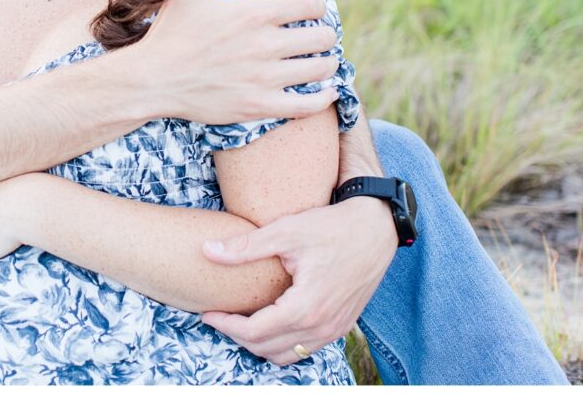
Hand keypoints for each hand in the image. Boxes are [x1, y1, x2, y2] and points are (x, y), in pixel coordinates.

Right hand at [138, 0, 338, 123]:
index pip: (311, 5)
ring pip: (321, 69)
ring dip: (326, 65)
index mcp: (253, 13)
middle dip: (323, 36)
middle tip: (316, 40)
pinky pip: (308, 105)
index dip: (317, 7)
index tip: (311, 13)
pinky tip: (326, 91)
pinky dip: (324, 97)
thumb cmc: (169, 35)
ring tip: (321, 64)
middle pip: (323, 37)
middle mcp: (265, 45)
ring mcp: (264, 78)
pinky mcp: (260, 106)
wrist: (151, 81)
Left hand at [199, 196, 396, 364]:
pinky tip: (268, 321)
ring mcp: (333, 330)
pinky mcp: (340, 327)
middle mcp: (321, 327)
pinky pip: (303, 349)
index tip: (207, 312)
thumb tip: (207, 251)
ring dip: (258, 344)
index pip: (253, 332)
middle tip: (218, 315)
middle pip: (266, 349)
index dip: (225, 325)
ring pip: (285, 355)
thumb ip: (245, 247)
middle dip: (236, 336)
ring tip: (239, 320)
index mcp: (305, 308)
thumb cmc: (332, 227)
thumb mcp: (285, 231)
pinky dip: (281, 343)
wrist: (375, 229)